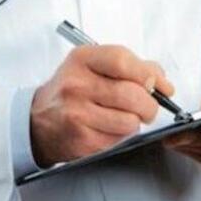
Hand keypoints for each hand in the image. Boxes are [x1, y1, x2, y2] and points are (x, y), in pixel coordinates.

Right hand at [30, 45, 174, 166]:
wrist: (37, 121)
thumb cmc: (74, 90)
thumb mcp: (95, 66)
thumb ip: (132, 66)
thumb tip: (162, 82)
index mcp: (82, 59)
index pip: (122, 60)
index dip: (148, 73)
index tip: (157, 84)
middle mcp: (76, 85)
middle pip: (131, 94)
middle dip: (150, 104)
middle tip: (148, 107)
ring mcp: (76, 114)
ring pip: (129, 121)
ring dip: (135, 122)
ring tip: (125, 117)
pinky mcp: (80, 140)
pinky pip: (118, 140)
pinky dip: (122, 136)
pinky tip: (110, 128)